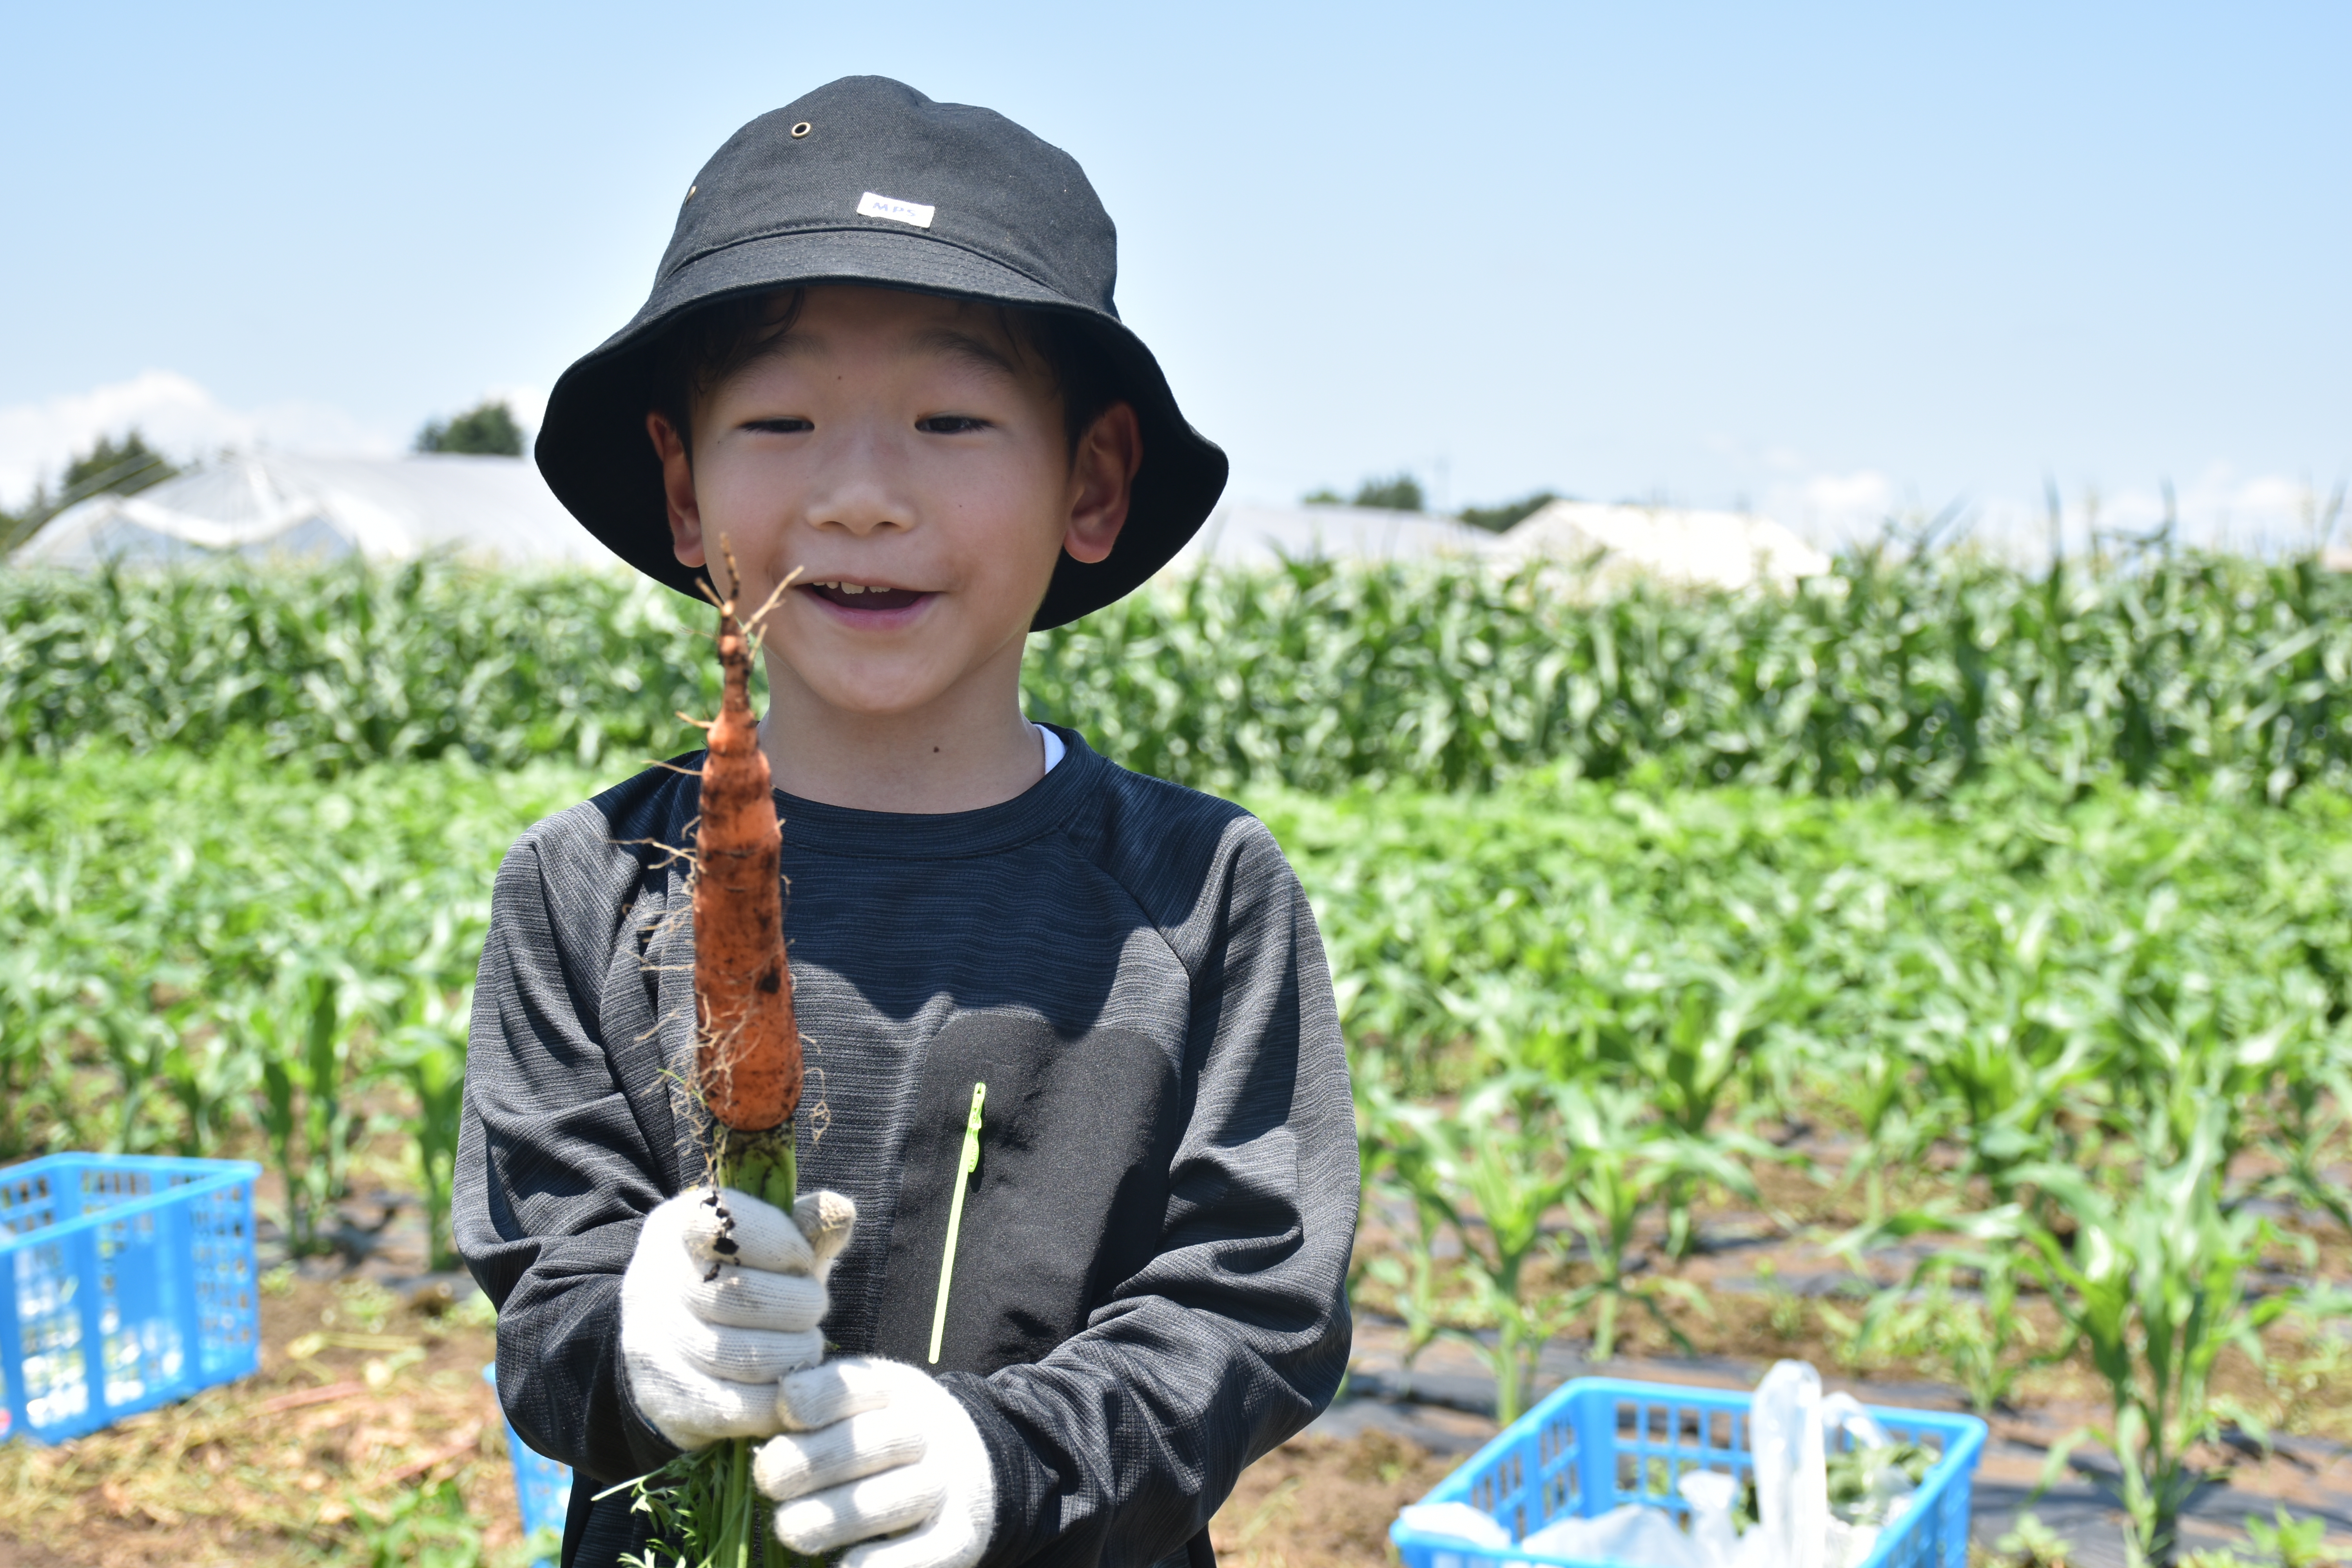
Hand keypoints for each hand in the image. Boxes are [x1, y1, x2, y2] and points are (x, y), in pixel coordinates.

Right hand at [620, 1185, 855, 1448]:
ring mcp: (650, 1342)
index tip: (802, 1261)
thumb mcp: (773, 1249)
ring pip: (741, 1356)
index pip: (729, 1226)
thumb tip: (839, 1212)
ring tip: (804, 1348)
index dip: (783, 1245)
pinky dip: (773, 1401)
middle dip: (799, 1306)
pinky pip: (732, 1406)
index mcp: (679, 1226)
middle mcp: (652, 1280)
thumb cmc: (744, 1282)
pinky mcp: (663, 1398)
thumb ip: (805, 1230)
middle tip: (813, 1310)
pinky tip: (788, 1387)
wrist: (680, 1348)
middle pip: (742, 1295)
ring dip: (793, 1355)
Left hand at [754, 1357, 994, 1567]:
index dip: (815, 1398)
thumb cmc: (879, 1438)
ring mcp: (952, 1484)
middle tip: (770, 1480)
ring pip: (895, 1499)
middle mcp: (932, 1431)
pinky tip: (842, 1565)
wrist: (965, 1470)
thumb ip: (810, 1410)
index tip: (783, 1415)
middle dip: (811, 1462)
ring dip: (834, 1517)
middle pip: (872, 1443)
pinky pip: (925, 1553)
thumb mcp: (855, 1407)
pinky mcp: (962, 1536)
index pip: (858, 1386)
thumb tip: (756, 1418)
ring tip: (791, 1528)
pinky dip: (880, 1563)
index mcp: (900, 1390)